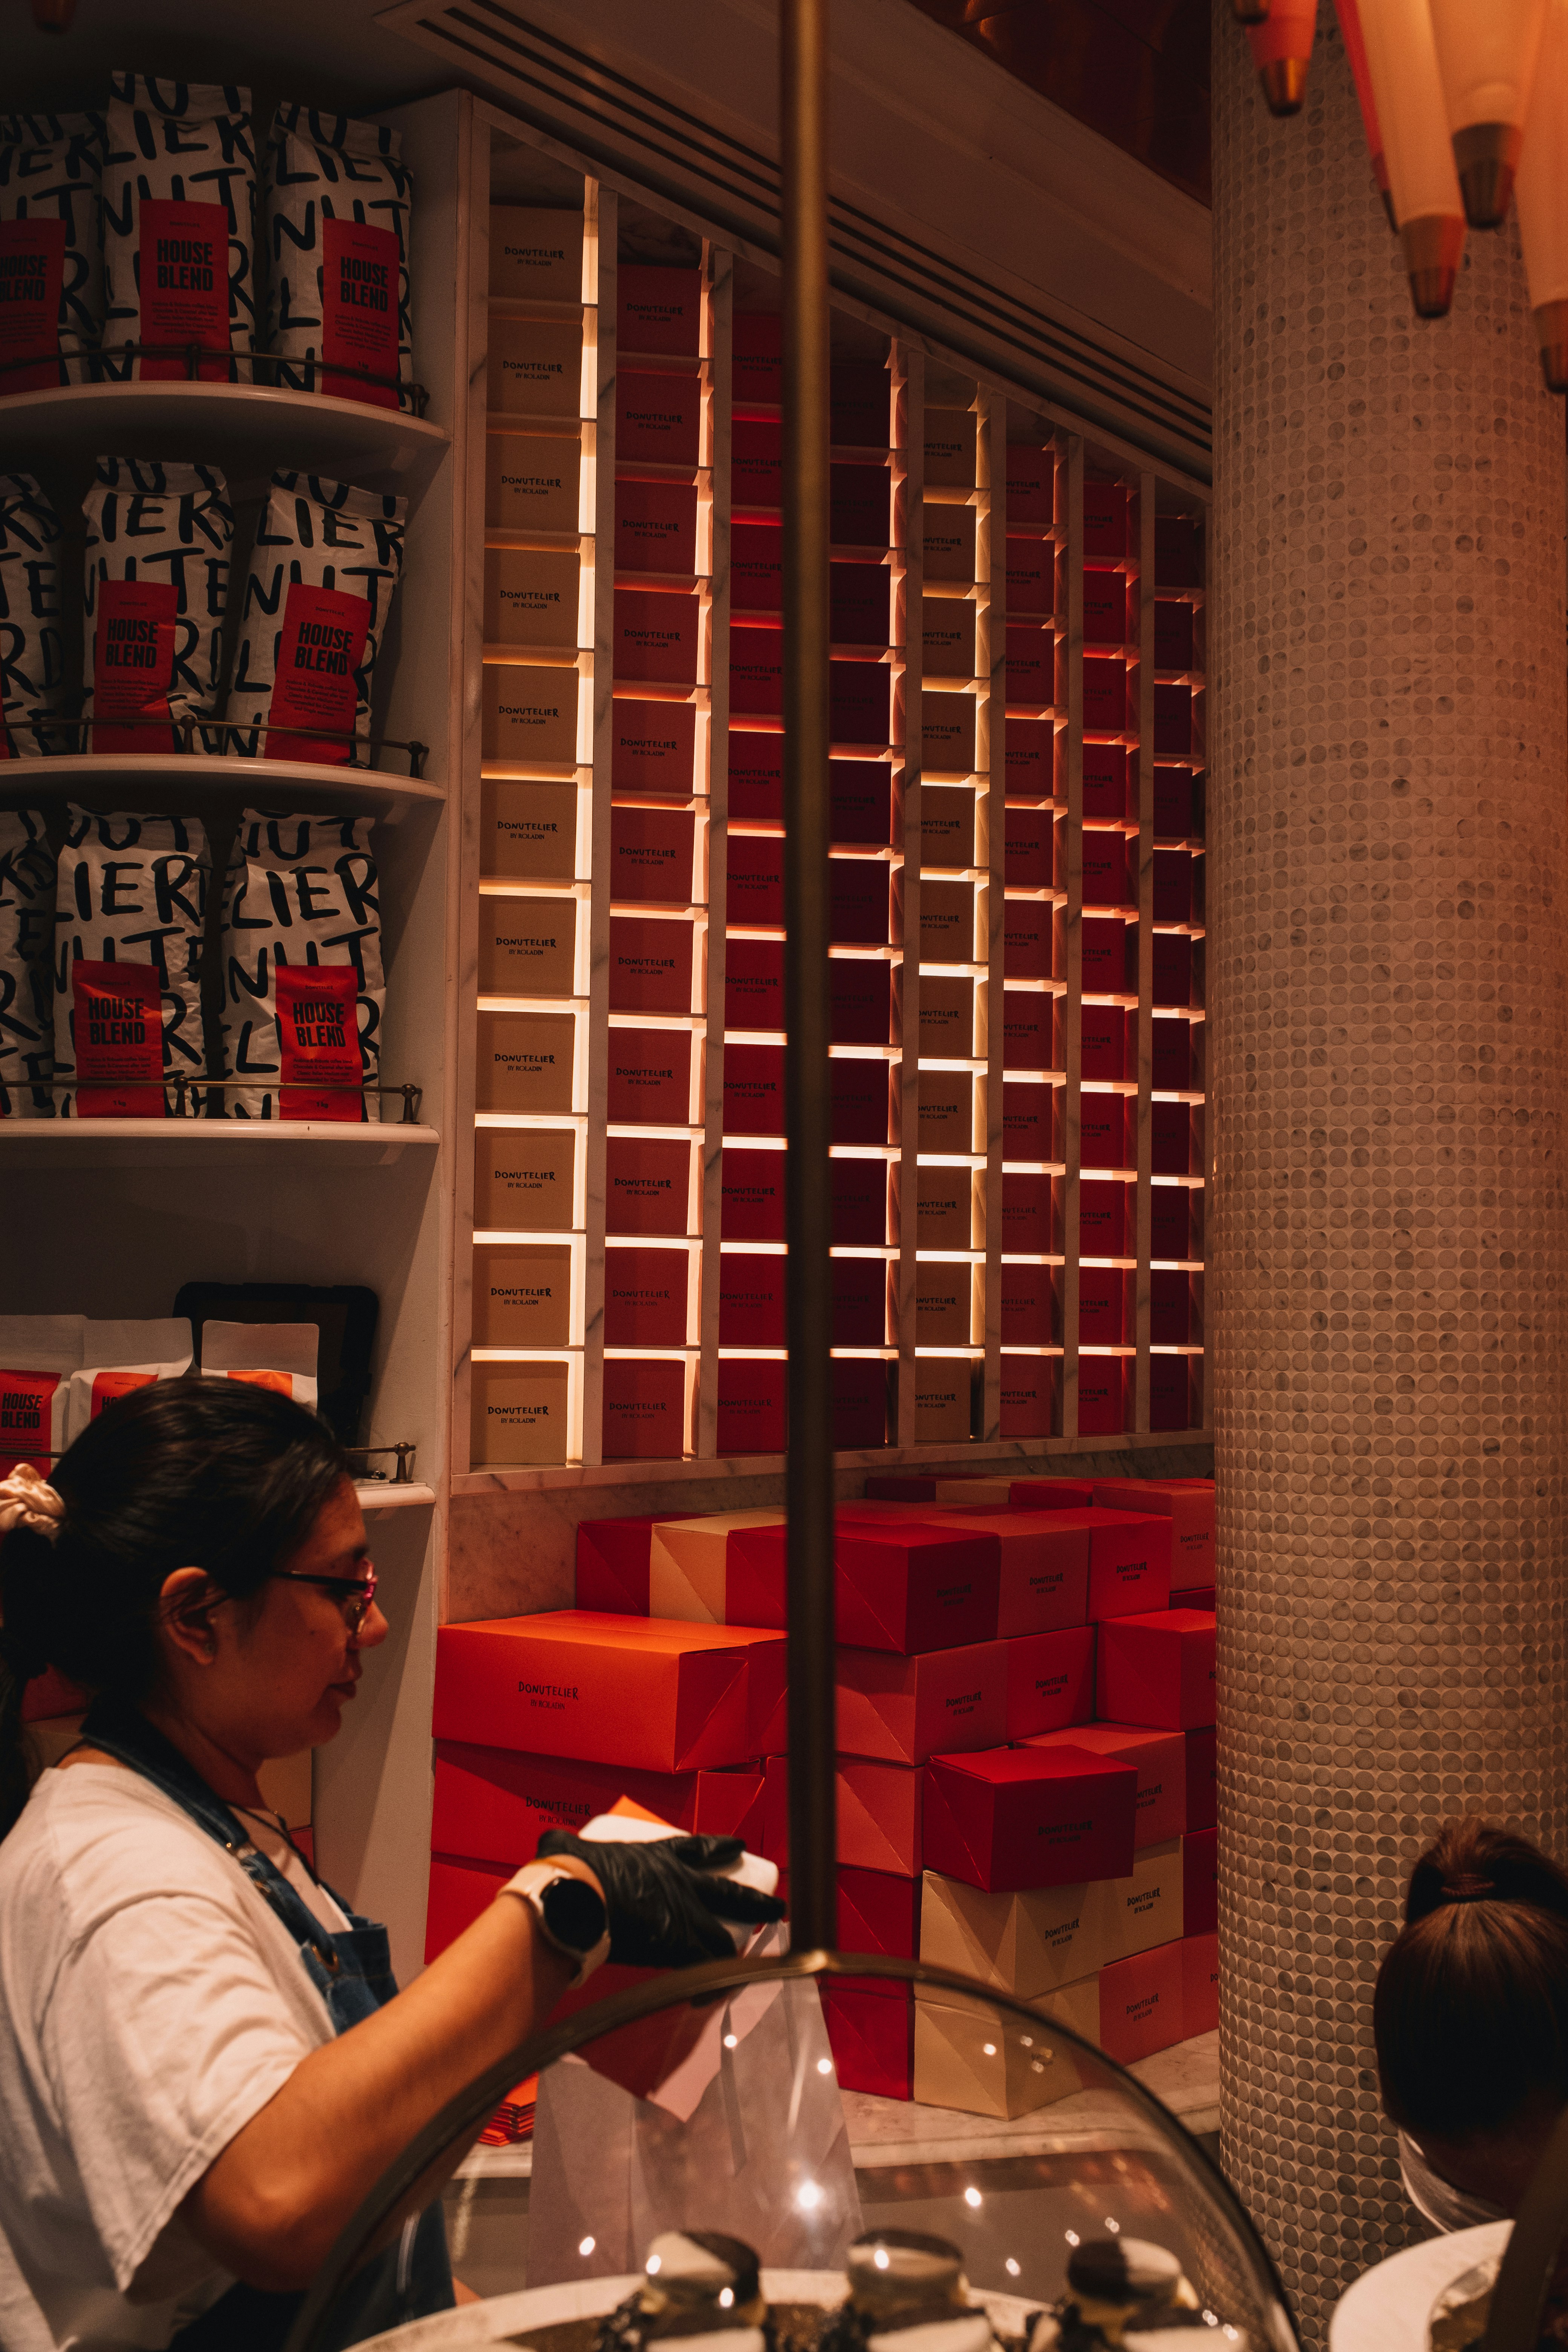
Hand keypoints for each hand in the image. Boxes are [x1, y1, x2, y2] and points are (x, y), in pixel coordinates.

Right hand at [535, 1831, 785, 1969]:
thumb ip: (564, 1844)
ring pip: (723, 1934)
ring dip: (741, 1945)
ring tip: (757, 1956)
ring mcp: (683, 1915)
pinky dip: (711, 1985)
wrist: (578, 1895)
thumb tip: (550, 1845)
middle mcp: (681, 1883)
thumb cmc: (571, 1870)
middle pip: (728, 1891)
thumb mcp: (569, 1845)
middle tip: (776, 1905)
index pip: (699, 1848)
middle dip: (753, 1900)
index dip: (720, 1847)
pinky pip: (705, 1970)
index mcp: (659, 1857)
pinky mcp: (678, 1945)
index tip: (738, 1846)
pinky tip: (710, 1998)